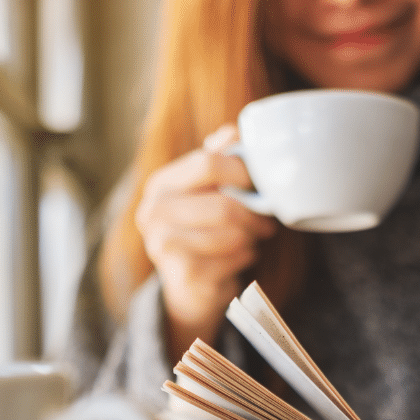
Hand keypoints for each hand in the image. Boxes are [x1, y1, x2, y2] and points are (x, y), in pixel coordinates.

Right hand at [136, 124, 276, 364]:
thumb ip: (217, 160)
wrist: (188, 288)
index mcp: (160, 185)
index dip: (242, 171)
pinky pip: (232, 260)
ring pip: (231, 235)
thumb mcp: (206, 192)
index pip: (207, 163)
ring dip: (250, 237)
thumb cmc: (203, 231)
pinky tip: (240, 258)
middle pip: (223, 205)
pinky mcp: (182, 275)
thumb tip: (234, 132)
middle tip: (266, 219)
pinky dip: (245, 258)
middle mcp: (153, 213)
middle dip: (253, 213)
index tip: (260, 182)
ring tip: (251, 237)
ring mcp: (164, 247)